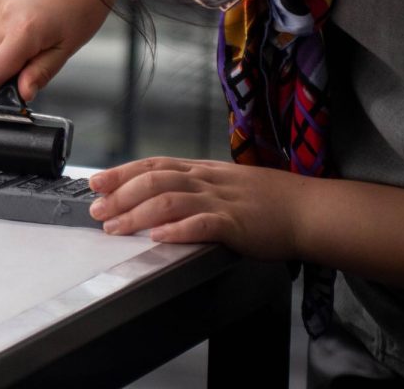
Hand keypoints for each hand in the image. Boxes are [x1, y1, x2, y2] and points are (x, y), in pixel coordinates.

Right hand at [0, 0, 116, 99]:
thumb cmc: (84, 1)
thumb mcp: (68, 46)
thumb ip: (41, 72)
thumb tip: (23, 93)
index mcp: (22, 32)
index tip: (7, 92)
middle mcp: (4, 15)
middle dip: (9, 65)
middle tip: (38, 57)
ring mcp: (0, 0)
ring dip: (11, 43)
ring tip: (42, 29)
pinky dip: (11, 24)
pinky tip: (35, 15)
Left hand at [88, 157, 310, 261]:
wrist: (308, 209)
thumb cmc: (266, 201)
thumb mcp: (223, 183)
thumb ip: (192, 186)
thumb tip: (154, 194)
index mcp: (201, 170)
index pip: (153, 165)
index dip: (121, 173)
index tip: (94, 183)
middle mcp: (206, 181)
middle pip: (154, 181)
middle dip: (120, 195)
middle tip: (96, 210)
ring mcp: (222, 201)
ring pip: (171, 200)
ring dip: (138, 214)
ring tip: (115, 227)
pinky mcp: (237, 224)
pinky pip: (203, 224)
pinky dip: (178, 230)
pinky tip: (159, 237)